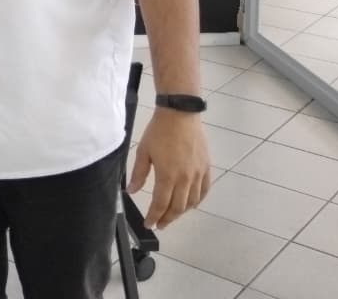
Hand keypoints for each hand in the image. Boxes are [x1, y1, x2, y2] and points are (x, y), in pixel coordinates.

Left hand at [127, 110, 210, 229]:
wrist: (180, 114)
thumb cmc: (159, 131)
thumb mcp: (143, 151)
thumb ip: (139, 174)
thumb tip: (131, 191)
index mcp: (168, 175)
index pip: (161, 204)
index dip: (154, 217)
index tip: (148, 224)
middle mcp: (185, 179)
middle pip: (177, 207)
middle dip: (167, 219)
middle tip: (159, 224)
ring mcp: (198, 174)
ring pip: (191, 202)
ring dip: (181, 212)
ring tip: (171, 215)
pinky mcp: (206, 168)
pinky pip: (204, 191)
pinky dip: (197, 201)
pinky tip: (191, 204)